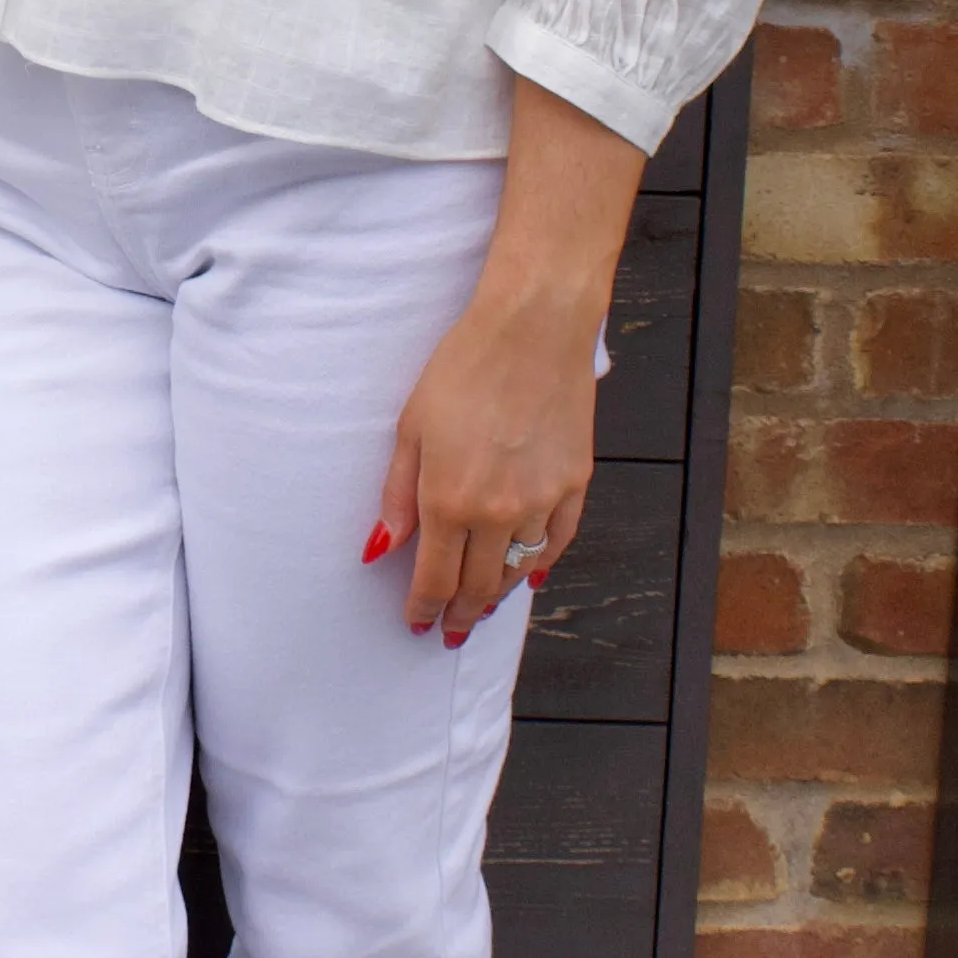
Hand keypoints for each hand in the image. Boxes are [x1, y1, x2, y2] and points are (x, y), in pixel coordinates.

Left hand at [373, 283, 600, 641]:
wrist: (533, 328)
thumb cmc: (465, 368)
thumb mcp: (411, 428)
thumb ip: (398, 495)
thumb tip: (382, 547)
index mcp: (448, 502)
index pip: (434, 580)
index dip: (423, 608)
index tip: (417, 622)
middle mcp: (497, 513)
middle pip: (477, 586)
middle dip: (459, 614)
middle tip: (449, 629)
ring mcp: (541, 502)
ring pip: (517, 571)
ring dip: (496, 595)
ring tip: (481, 607)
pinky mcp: (575, 485)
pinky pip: (557, 542)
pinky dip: (541, 564)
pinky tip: (530, 574)